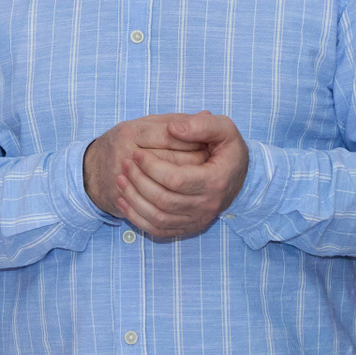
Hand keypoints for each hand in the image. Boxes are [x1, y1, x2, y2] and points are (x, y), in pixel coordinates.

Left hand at [87, 111, 248, 240]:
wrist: (235, 174)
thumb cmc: (225, 147)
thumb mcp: (224, 128)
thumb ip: (201, 124)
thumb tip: (173, 128)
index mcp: (216, 181)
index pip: (176, 179)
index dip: (151, 167)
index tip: (137, 153)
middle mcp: (208, 205)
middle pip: (164, 200)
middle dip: (138, 181)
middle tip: (124, 163)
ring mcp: (198, 219)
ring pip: (158, 217)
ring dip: (133, 199)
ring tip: (120, 178)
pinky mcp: (188, 228)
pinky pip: (158, 230)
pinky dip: (136, 218)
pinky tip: (123, 200)